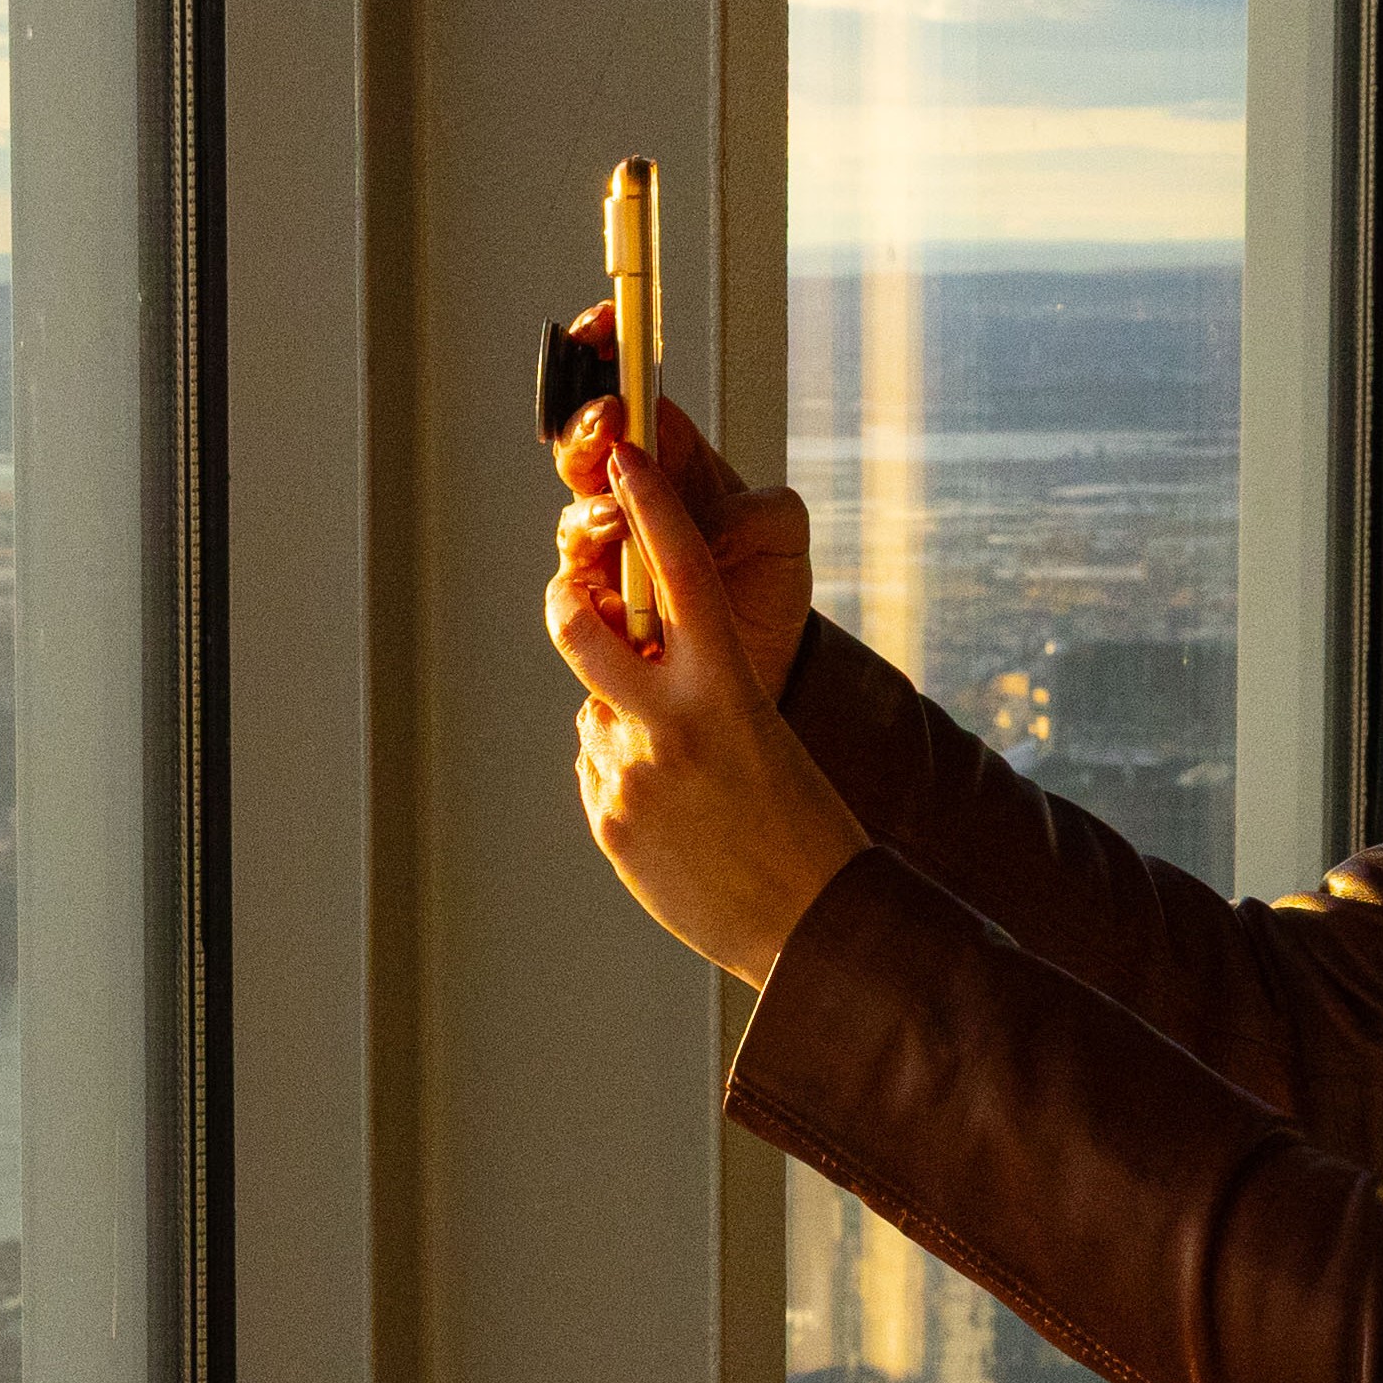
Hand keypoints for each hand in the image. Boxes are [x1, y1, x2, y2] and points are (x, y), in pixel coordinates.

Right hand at [541, 305, 818, 665]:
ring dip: (590, 510)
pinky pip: (573, 588)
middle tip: (608, 422)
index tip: (604, 325)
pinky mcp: (601, 603)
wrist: (766, 654)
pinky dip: (584, 585)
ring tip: (618, 518)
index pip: (630, 389)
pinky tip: (608, 592)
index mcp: (672, 453)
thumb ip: (765, 513)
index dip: (609, 351)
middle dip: (586, 425)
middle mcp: (630, 492)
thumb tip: (715, 530)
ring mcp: (610, 547)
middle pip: (584, 444)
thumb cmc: (768, 576)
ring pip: (573, 513)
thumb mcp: (787, 531)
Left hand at [543, 341, 872, 987]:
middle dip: (570, 601)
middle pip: (578, 627)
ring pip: (597, 713)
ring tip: (692, 781)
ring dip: (626, 726)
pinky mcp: (609, 823)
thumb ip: (695, 690)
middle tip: (579, 597)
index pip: (681, 572)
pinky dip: (628, 781)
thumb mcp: (763, 732)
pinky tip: (680, 820)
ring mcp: (630, 775)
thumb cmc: (804, 821)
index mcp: (729, 686)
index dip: (651, 504)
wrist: (812, 927)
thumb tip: (630, 672)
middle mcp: (670, 723)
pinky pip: (600, 774)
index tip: (626, 455)